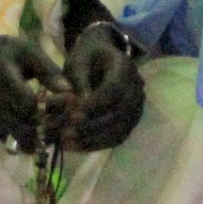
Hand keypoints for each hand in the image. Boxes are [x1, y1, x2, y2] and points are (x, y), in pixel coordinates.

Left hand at [61, 17, 145, 151]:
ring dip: (94, 139)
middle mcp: (136, 87)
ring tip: (68, 143)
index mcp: (124, 66)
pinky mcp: (131, 120)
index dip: (94, 105)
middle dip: (91, 125)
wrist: (101, 57)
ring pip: (120, 128)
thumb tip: (78, 110)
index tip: (71, 116)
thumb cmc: (86, 57)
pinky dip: (98, 143)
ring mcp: (137, 105)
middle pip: (119, 112)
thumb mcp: (77, 62)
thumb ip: (78, 83)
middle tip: (66, 134)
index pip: (114, 89)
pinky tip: (78, 146)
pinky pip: (118, 136)